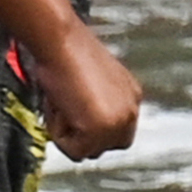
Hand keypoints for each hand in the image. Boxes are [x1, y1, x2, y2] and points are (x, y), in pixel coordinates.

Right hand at [34, 16, 140, 162]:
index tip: (72, 114)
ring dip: (68, 133)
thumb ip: (94, 104)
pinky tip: (59, 106)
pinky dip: (59, 134)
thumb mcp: (89, 81)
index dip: (90, 129)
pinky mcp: (100, 130)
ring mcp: (118, 122)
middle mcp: (131, 110)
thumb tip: (77, 122)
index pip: (115, 132)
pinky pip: (74, 151)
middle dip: (82, 137)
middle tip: (64, 110)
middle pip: (104, 147)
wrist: (60, 41)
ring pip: (88, 151)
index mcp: (131, 96)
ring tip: (61, 103)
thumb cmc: (65, 51)